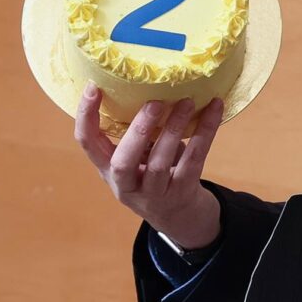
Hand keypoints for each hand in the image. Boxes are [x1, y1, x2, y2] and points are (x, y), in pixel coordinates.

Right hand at [74, 83, 223, 247]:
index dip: (86, 117)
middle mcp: (126, 185)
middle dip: (138, 130)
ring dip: (174, 129)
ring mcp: (154, 193)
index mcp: (107, 169)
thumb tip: (147, 86)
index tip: (94, 87)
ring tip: (187, 102)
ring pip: (161, 163)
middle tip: (155, 102)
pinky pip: (195, 160)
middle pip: (124, 162)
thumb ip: (135, 134)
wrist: (179, 215)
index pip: (87, 143)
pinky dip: (205, 132)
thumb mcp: (136, 159)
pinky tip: (214, 109)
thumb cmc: (153, 175)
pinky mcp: (183, 192)